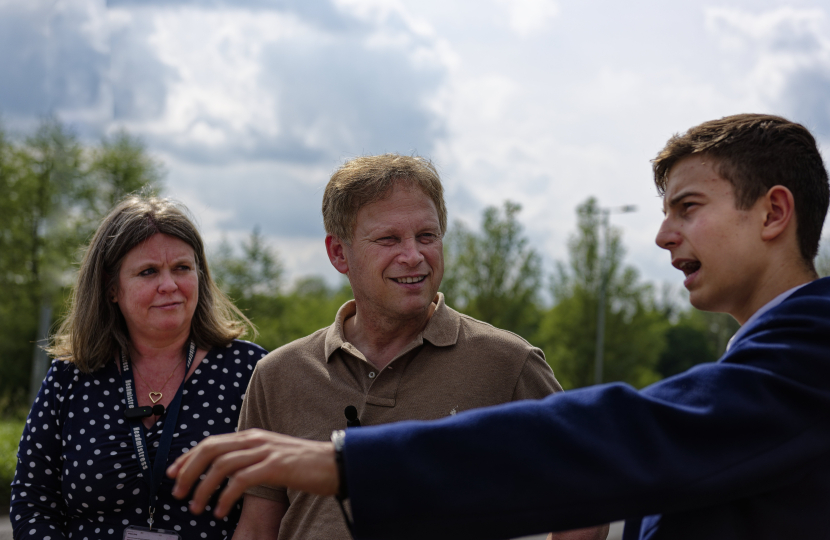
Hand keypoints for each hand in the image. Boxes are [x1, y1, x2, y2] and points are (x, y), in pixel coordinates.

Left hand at [167, 428, 338, 517]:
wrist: (335, 463)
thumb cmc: (304, 464)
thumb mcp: (272, 456)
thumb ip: (249, 458)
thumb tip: (226, 470)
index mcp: (252, 436)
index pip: (211, 442)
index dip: (188, 458)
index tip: (173, 474)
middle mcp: (256, 439)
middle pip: (210, 450)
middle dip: (188, 472)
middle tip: (178, 494)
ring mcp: (265, 451)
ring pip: (221, 465)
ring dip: (203, 488)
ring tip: (197, 508)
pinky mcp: (275, 466)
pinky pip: (241, 480)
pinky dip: (225, 496)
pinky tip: (220, 510)